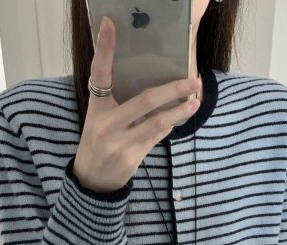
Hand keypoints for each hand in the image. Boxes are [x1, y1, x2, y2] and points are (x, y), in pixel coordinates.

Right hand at [73, 15, 201, 193]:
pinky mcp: (132, 158)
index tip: (110, 24)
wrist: (91, 179)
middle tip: (192, 81)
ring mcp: (120, 143)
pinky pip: (156, 137)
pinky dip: (169, 126)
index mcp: (97, 108)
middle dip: (172, 89)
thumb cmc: (98, 141)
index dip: (105, 48)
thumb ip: (117, 100)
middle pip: (145, 101)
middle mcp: (107, 124)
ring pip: (157, 122)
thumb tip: (150, 79)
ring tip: (195, 101)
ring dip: (179, 110)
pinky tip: (179, 118)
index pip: (100, 73)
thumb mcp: (99, 117)